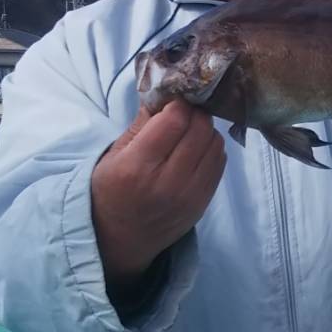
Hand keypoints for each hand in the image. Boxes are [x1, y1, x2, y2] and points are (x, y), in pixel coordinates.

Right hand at [90, 100, 225, 288]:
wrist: (119, 239)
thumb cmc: (111, 190)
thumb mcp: (114, 154)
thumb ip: (142, 123)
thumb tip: (167, 92)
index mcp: (137, 167)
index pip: (174, 121)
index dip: (177, 105)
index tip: (172, 102)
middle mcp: (167, 183)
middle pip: (200, 129)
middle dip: (194, 114)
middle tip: (183, 114)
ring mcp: (189, 195)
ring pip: (215, 144)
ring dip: (205, 131)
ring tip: (188, 132)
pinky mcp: (203, 203)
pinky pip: (220, 162)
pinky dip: (212, 149)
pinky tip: (196, 149)